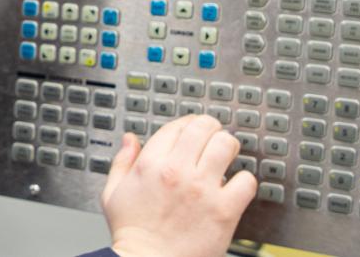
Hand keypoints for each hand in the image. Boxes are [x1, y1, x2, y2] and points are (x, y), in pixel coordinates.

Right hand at [99, 114, 256, 256]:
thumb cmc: (132, 235)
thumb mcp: (113, 194)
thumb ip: (122, 162)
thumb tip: (130, 139)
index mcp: (150, 164)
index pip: (178, 126)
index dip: (188, 124)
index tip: (193, 131)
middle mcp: (177, 171)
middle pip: (205, 127)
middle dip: (211, 129)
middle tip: (213, 138)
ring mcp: (202, 190)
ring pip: (227, 145)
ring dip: (228, 148)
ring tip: (226, 157)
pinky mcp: (224, 210)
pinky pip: (246, 181)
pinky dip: (244, 181)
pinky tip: (235, 188)